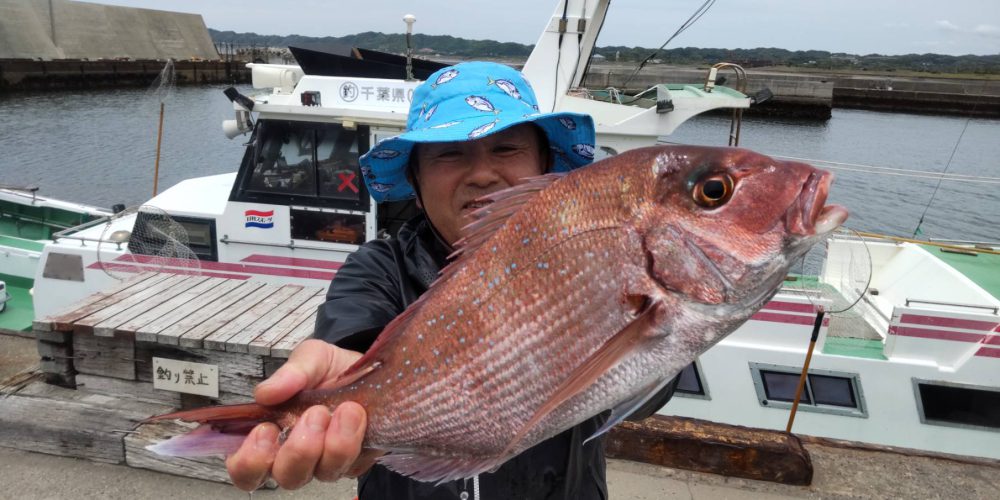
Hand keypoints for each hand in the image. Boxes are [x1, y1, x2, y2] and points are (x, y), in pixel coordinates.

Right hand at [225, 339, 376, 490]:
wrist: (368, 369)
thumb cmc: (329, 370)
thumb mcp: (310, 358)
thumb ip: (289, 374)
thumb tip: (265, 393)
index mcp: (270, 437)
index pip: (244, 468)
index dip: (249, 460)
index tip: (265, 430)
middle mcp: (295, 457)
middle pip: (287, 477)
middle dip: (300, 449)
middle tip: (314, 413)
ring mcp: (326, 462)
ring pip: (325, 473)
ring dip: (335, 443)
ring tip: (346, 409)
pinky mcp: (356, 460)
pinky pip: (353, 463)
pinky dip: (356, 439)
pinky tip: (358, 414)